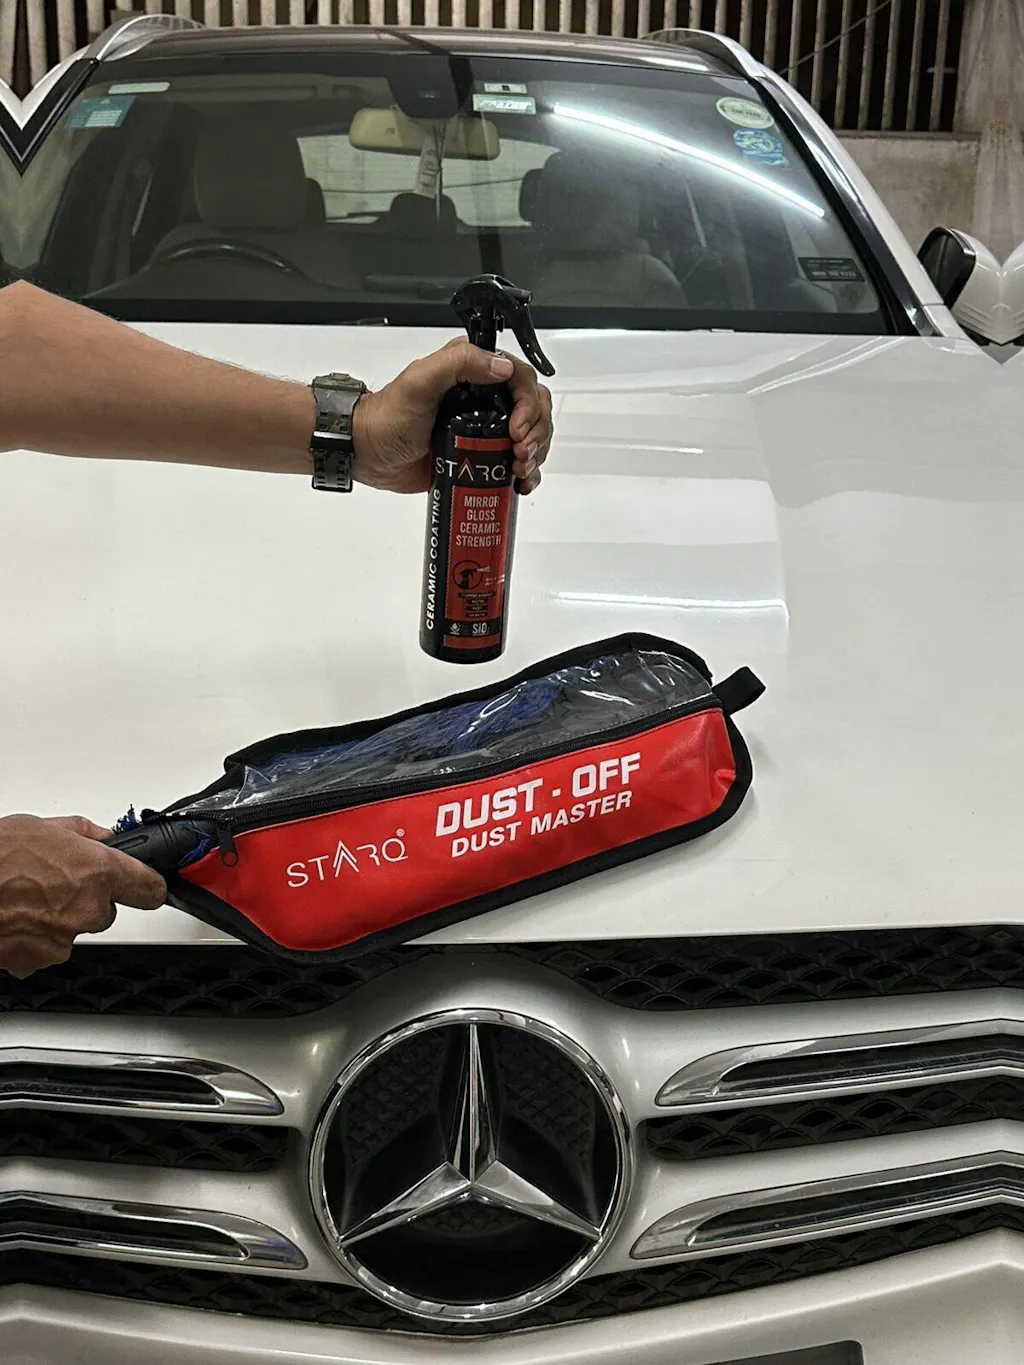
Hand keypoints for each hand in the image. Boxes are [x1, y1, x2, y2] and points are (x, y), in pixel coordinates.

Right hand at [0, 814, 166, 978]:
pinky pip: (47, 949)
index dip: (148, 886)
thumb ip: (82, 834)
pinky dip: (34, 938)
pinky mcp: (38, 961)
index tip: (148, 887)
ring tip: (26, 898)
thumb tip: (103, 837)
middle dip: (88, 899)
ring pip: (75, 930)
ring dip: (58, 919)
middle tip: (55, 883)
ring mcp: (64, 939)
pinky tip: (15, 917)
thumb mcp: (42, 826)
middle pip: (108, 911)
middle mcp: (87, 909)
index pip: (150, 888)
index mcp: (98, 872)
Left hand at [351, 340, 552, 494]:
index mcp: (473, 371)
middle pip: (535, 408)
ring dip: (536, 453)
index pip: (522, 379)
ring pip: (532, 435)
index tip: (518, 430)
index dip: (530, 405)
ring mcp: (486, 428)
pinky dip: (528, 473)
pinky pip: (517, 461)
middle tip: (520, 453)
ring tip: (518, 469)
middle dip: (537, 432)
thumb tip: (501, 368)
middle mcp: (484, 396)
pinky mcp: (482, 455)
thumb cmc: (388, 418)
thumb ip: (459, 364)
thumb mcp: (419, 382)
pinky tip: (521, 482)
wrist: (369, 454)